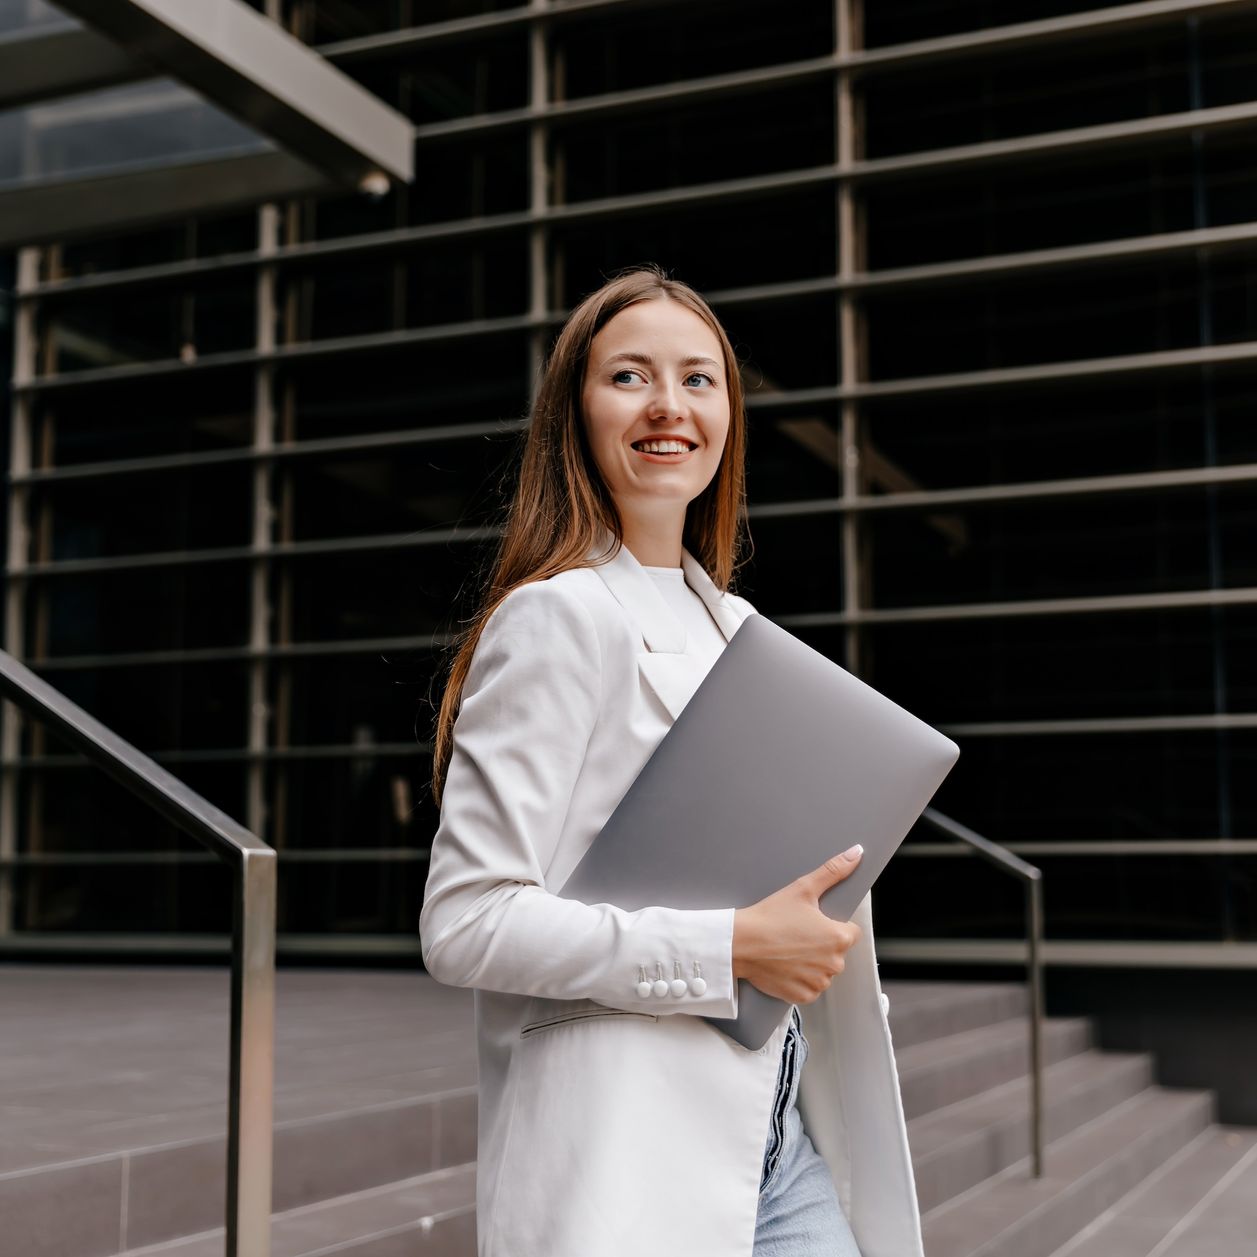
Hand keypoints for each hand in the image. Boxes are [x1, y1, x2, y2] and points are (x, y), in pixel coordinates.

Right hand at [732, 846, 864, 1003]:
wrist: (740, 943)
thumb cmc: (771, 916)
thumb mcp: (803, 888)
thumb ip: (834, 871)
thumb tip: (856, 853)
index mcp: (839, 937)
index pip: (851, 932)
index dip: (833, 925)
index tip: (814, 922)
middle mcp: (834, 963)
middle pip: (837, 952)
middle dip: (822, 945)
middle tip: (796, 934)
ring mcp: (819, 982)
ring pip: (823, 971)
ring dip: (812, 963)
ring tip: (788, 949)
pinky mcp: (803, 996)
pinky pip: (810, 987)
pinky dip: (800, 979)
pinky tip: (785, 965)